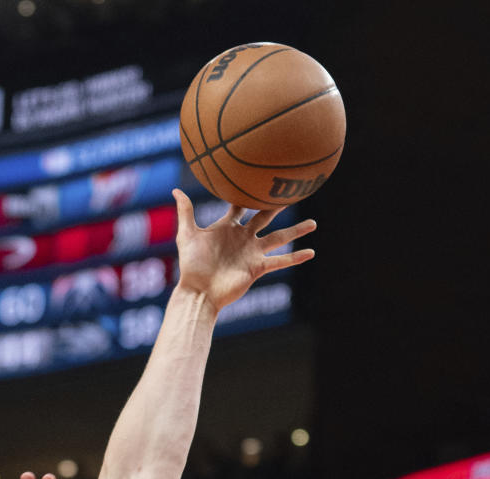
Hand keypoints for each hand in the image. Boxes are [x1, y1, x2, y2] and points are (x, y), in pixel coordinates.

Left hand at [173, 189, 315, 311]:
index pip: (241, 205)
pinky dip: (295, 257)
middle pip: (265, 217)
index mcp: (227, 228)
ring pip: (279, 237)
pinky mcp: (257, 267)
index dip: (247, 192)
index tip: (259, 176)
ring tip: (314, 223)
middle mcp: (243, 238)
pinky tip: (311, 252)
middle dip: (277, 205)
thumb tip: (176, 190)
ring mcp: (252, 252)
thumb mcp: (186, 236)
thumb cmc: (191, 266)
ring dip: (296, 231)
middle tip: (291, 191)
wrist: (198, 291)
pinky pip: (280, 261)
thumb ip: (185, 212)